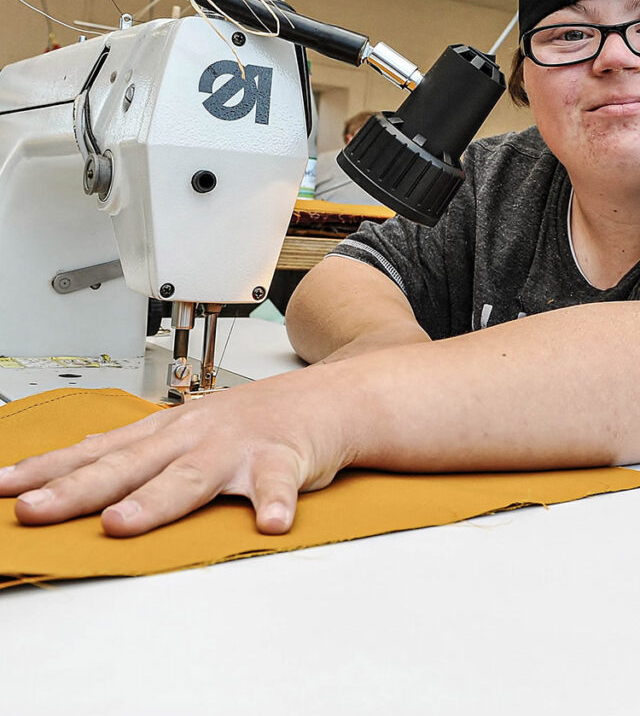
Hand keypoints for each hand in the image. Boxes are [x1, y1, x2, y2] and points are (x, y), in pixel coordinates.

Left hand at [0, 367, 355, 536]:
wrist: (326, 398)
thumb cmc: (254, 417)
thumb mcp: (189, 424)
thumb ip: (137, 444)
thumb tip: (75, 458)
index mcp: (168, 431)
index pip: (98, 452)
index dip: (50, 471)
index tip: (5, 487)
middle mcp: (193, 437)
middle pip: (130, 466)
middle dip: (79, 490)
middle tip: (35, 509)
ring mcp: (236, 446)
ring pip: (192, 476)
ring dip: (157, 500)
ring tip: (124, 523)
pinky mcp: (282, 458)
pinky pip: (277, 484)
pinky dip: (273, 503)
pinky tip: (268, 524)